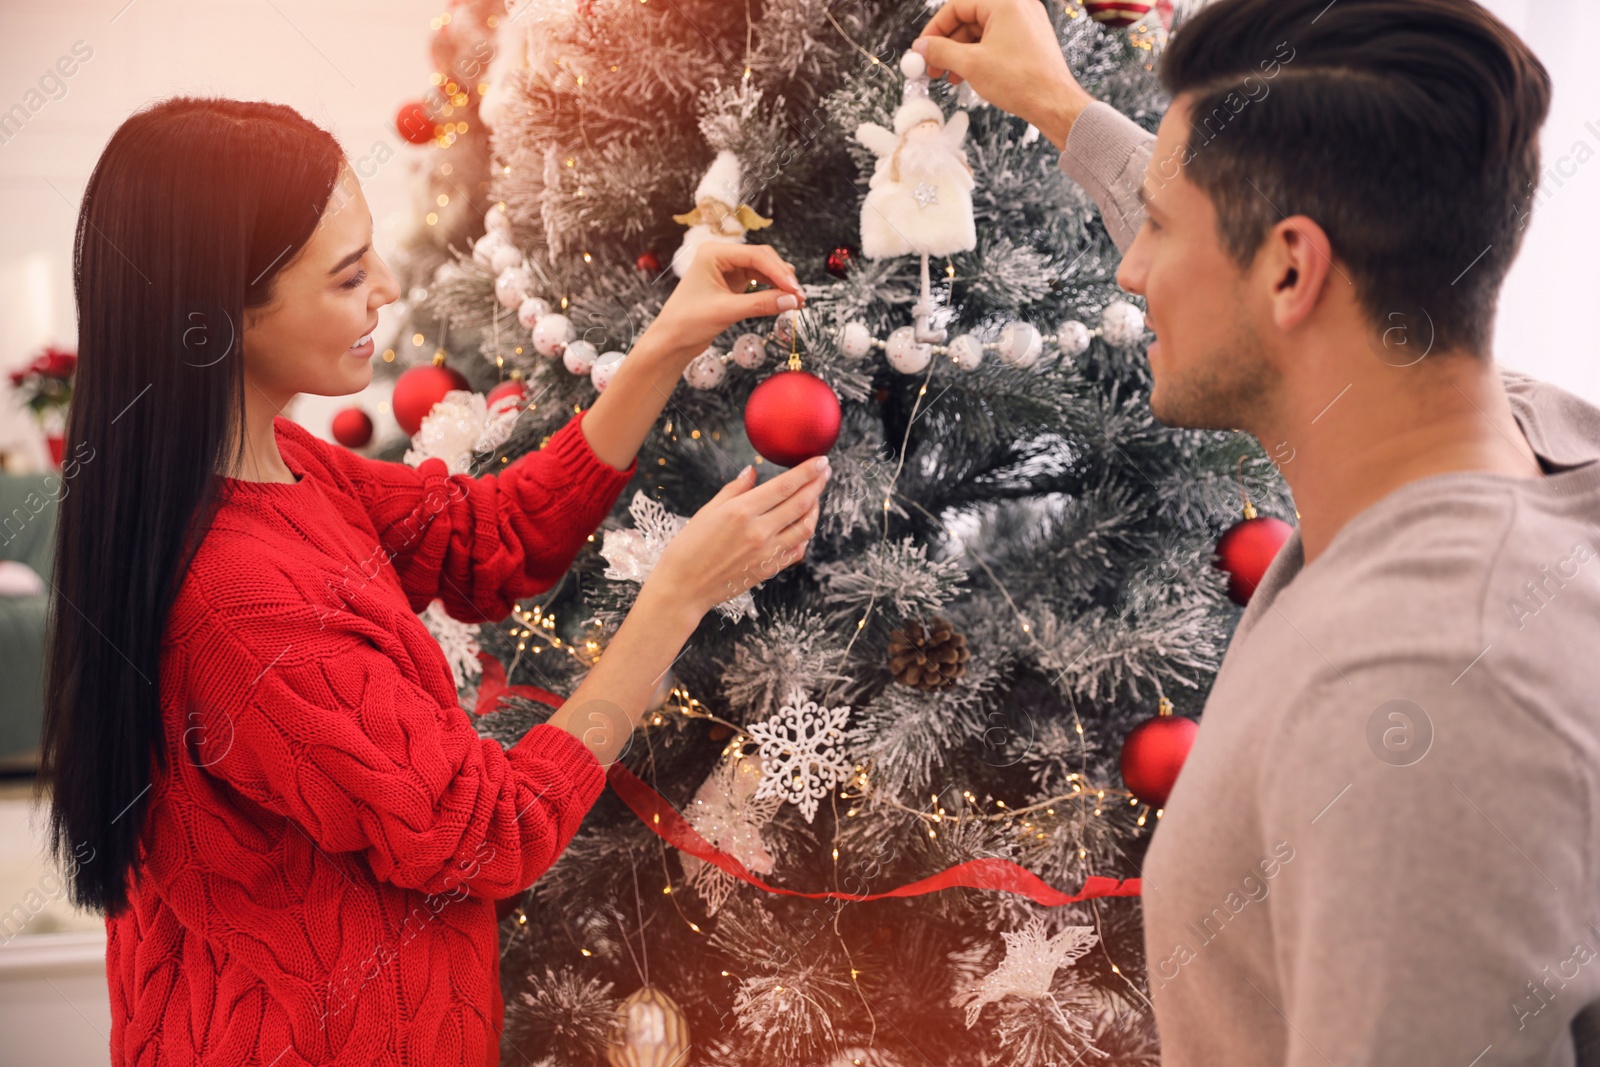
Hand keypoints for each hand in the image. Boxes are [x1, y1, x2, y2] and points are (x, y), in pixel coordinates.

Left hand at [643, 242, 805, 361]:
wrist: (671, 341)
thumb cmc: (686, 322)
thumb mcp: (726, 311)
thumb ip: (760, 304)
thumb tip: (791, 301)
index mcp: (713, 253)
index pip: (755, 256)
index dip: (778, 272)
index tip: (795, 289)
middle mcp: (721, 257)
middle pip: (762, 259)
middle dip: (782, 277)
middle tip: (799, 296)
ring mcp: (727, 269)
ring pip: (762, 270)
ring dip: (779, 284)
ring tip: (796, 300)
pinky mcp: (731, 284)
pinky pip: (758, 282)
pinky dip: (771, 290)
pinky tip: (783, 299)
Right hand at [647, 457, 830, 616]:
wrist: (684, 586)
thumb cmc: (689, 547)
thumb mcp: (708, 511)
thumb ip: (735, 489)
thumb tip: (752, 472)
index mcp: (741, 511)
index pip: (785, 486)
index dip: (807, 471)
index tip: (819, 460)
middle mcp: (758, 531)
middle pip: (801, 503)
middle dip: (817, 484)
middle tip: (825, 472)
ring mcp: (767, 552)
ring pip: (805, 527)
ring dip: (815, 510)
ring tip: (815, 497)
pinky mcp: (769, 569)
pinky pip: (797, 550)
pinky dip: (805, 536)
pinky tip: (802, 526)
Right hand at [913, 0, 1094, 149]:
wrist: (1055, 103)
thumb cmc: (1022, 81)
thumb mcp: (971, 64)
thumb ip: (941, 51)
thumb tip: (920, 47)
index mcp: (1004, 2)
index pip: (957, 6)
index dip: (935, 28)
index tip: (923, 47)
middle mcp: (1017, 7)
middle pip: (969, 19)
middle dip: (947, 44)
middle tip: (932, 65)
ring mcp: (1025, 24)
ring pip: (982, 33)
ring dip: (961, 54)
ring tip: (948, 77)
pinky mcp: (1029, 41)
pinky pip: (996, 42)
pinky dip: (979, 57)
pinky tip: (968, 76)